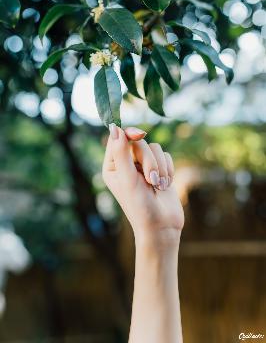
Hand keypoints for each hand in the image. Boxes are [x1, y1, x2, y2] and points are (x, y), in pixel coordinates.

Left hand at [102, 124, 183, 247]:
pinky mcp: (160, 169)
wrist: (162, 226)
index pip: (118, 139)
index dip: (129, 134)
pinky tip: (165, 185)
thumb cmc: (140, 206)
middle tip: (151, 179)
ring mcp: (144, 166)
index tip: (139, 135)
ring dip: (160, 167)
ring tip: (158, 186)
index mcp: (113, 166)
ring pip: (155, 148)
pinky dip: (168, 170)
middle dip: (148, 160)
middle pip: (139, 142)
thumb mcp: (127, 178)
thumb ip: (121, 152)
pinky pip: (166, 156)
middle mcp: (127, 164)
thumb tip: (114, 127)